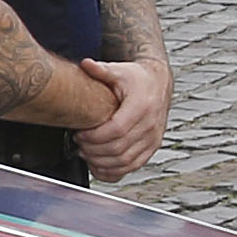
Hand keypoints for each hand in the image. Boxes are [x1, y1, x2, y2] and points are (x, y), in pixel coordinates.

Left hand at [68, 55, 173, 180]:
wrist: (158, 83)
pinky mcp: (152, 148)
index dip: (95, 137)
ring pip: (125, 162)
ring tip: (86, 154)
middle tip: (79, 145)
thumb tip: (86, 64)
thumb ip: (101, 70)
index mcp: (142, 106)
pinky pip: (133, 167)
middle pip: (119, 148)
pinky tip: (99, 166)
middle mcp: (151, 125)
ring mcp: (153, 139)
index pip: (116, 130)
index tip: (80, 134)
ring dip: (102, 163)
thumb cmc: (137, 78)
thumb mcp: (119, 71)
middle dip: (94, 151)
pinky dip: (114, 171)